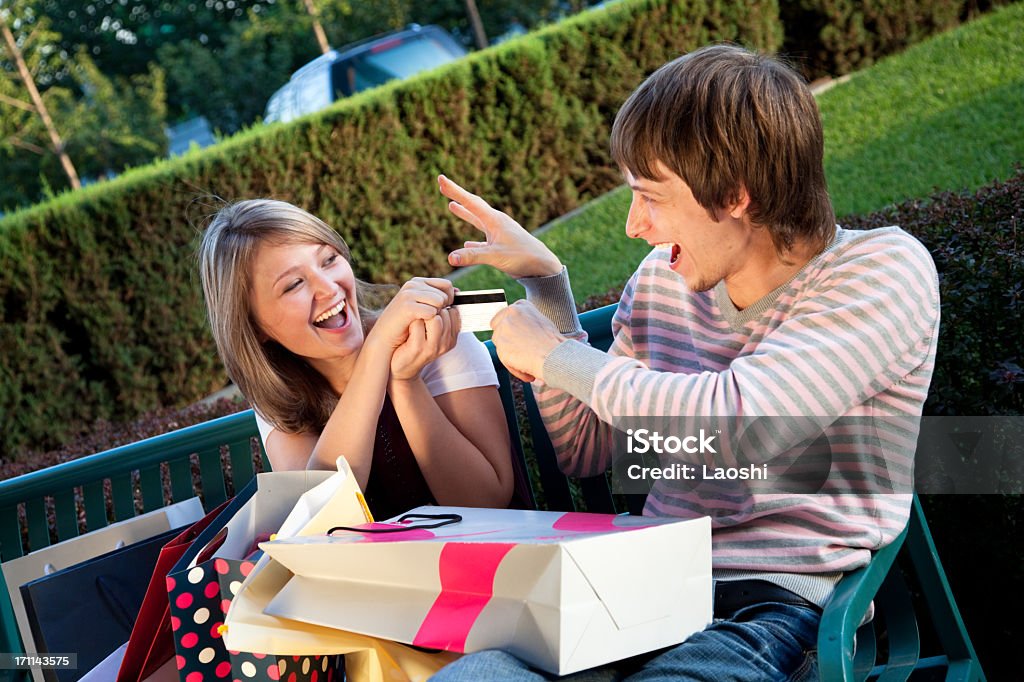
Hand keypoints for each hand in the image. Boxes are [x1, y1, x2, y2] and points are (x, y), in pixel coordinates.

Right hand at [369, 278, 454, 348]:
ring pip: (440, 302)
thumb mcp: (424, 307)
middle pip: (445, 294)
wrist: (385, 337)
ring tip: (423, 322)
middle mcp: (414, 284)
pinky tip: (418, 324)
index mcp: (419, 282)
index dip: (449, 300)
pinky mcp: (407, 306)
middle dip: (442, 309)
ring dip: (436, 316)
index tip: (440, 311)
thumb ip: (439, 298)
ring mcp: (409, 293)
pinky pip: (431, 312)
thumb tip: (459, 292)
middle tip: (428, 320)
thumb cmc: (406, 324)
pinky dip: (428, 322)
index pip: (447, 285)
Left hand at [390, 306, 460, 380]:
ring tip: (415, 317)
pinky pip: (418, 325)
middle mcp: (445, 343)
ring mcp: (432, 347)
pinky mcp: (418, 348)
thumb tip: (451, 291)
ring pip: (434, 318)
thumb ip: (441, 315)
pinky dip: (412, 320)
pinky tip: (407, 325)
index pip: (454, 312)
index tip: (430, 307)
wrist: (400, 366)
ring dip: (423, 313)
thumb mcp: (432, 331)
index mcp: (451, 338)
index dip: (441, 305)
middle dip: (432, 307)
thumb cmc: (416, 342)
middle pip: (445, 313)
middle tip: (421, 311)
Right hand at [438, 175, 561, 278]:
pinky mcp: (502, 246)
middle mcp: (496, 223)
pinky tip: (467, 243)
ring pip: (478, 221)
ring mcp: (500, 233)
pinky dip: (473, 242)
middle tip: (443, 185)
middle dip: (458, 196)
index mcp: (495, 220)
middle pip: (473, 206)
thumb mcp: (496, 256)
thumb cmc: (523, 257)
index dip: (454, 190)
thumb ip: (473, 256)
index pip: (470, 201)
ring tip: (452, 205)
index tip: (441, 179)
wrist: (543, 267)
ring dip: (465, 214)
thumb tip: (450, 258)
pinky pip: (483, 241)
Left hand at [490, 300, 564, 382]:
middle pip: (496, 325)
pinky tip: (527, 367)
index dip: (510, 327)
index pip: (505, 314)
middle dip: (504, 336)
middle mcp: (510, 314)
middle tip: (519, 347)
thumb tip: (518, 330)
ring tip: (526, 359)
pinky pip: (503, 358)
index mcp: (521, 306)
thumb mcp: (541, 323)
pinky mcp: (500, 346)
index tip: (516, 336)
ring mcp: (503, 329)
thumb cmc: (553, 343)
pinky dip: (513, 365)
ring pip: (498, 342)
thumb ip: (526, 322)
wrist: (554, 356)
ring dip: (509, 351)